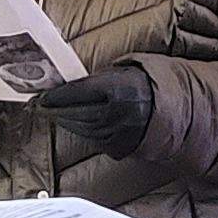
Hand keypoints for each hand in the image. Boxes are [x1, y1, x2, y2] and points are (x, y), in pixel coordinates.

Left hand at [34, 64, 157, 158]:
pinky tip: (75, 124)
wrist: (178, 109)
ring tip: (54, 114)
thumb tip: (73, 84)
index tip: (42, 96)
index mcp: (119, 89)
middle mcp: (118, 113)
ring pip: (82, 128)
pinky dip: (82, 132)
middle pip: (76, 113)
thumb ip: (101, 78)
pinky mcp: (121, 147)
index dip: (57, 96)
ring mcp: (120, 132)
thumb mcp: (127, 70)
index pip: (78, 92)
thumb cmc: (149, 84)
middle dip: (55, 110)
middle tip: (39, 106)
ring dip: (66, 122)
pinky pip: (94, 139)